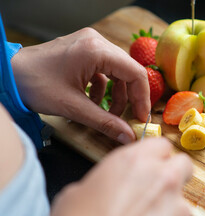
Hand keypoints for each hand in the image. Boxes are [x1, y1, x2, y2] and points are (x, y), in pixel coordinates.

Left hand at [11, 27, 149, 143]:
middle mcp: (96, 42)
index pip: (135, 73)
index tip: (141, 117)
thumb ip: (105, 122)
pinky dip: (104, 88)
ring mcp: (89, 44)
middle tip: (129, 118)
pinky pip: (104, 70)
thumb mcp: (73, 107)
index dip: (143, 97)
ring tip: (108, 114)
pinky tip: (94, 102)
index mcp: (96, 50)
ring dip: (116, 95)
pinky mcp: (83, 51)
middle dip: (130, 97)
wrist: (8, 74)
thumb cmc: (34, 84)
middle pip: (128, 72)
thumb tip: (128, 136)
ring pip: (117, 72)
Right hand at [48, 138, 196, 215]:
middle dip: (172, 176)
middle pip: (182, 166)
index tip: (152, 166)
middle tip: (157, 193)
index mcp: (137, 162)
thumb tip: (112, 187)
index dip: (156, 157)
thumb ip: (109, 180)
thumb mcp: (81, 191)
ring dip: (168, 211)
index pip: (162, 145)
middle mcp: (163, 179)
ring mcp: (178, 209)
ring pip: (182, 202)